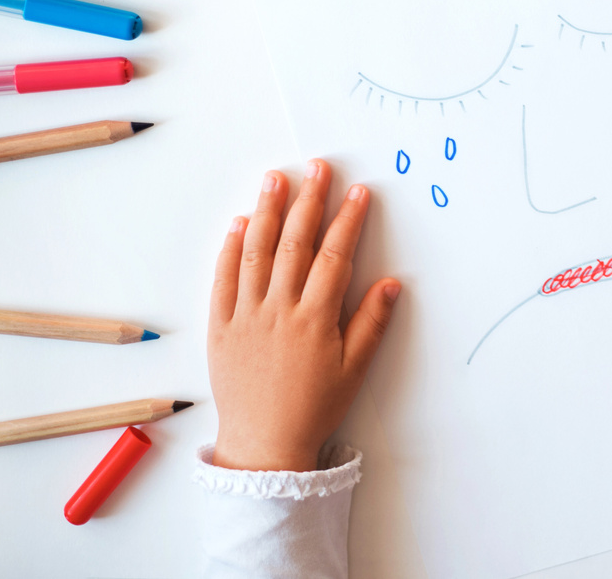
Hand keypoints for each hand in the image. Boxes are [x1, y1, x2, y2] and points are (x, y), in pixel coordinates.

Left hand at [209, 160, 400, 471]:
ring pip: (257, 252)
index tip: (358, 191)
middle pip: (295, 243)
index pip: (334, 256)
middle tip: (318, 167)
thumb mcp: (354, 369)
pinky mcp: (220, 326)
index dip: (348, 220)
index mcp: (315, 320)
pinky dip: (231, 249)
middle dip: (309, 200)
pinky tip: (241, 223)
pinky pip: (224, 280)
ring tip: (276, 178)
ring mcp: (245, 315)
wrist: (264, 443)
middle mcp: (278, 310)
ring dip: (268, 211)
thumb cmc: (313, 408)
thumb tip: (391, 283)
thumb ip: (371, 323)